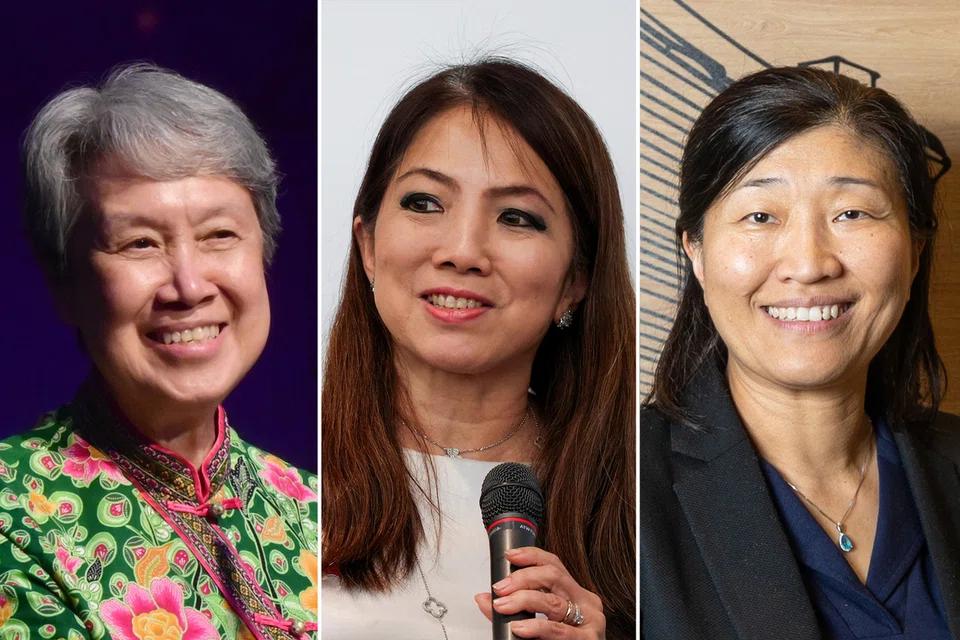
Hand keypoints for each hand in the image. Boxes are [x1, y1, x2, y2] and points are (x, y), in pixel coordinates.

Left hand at [474, 547, 604, 638]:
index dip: (532, 556)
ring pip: (554, 602)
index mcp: (575, 593)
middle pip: (553, 576)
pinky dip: (536, 628)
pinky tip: (520, 627)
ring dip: (524, 600)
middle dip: (522, 578)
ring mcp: (590, 620)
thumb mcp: (534, 623)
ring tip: (503, 606)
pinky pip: (559, 630)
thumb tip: (483, 598)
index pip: (555, 564)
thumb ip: (511, 611)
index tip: (510, 555)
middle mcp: (586, 602)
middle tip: (501, 588)